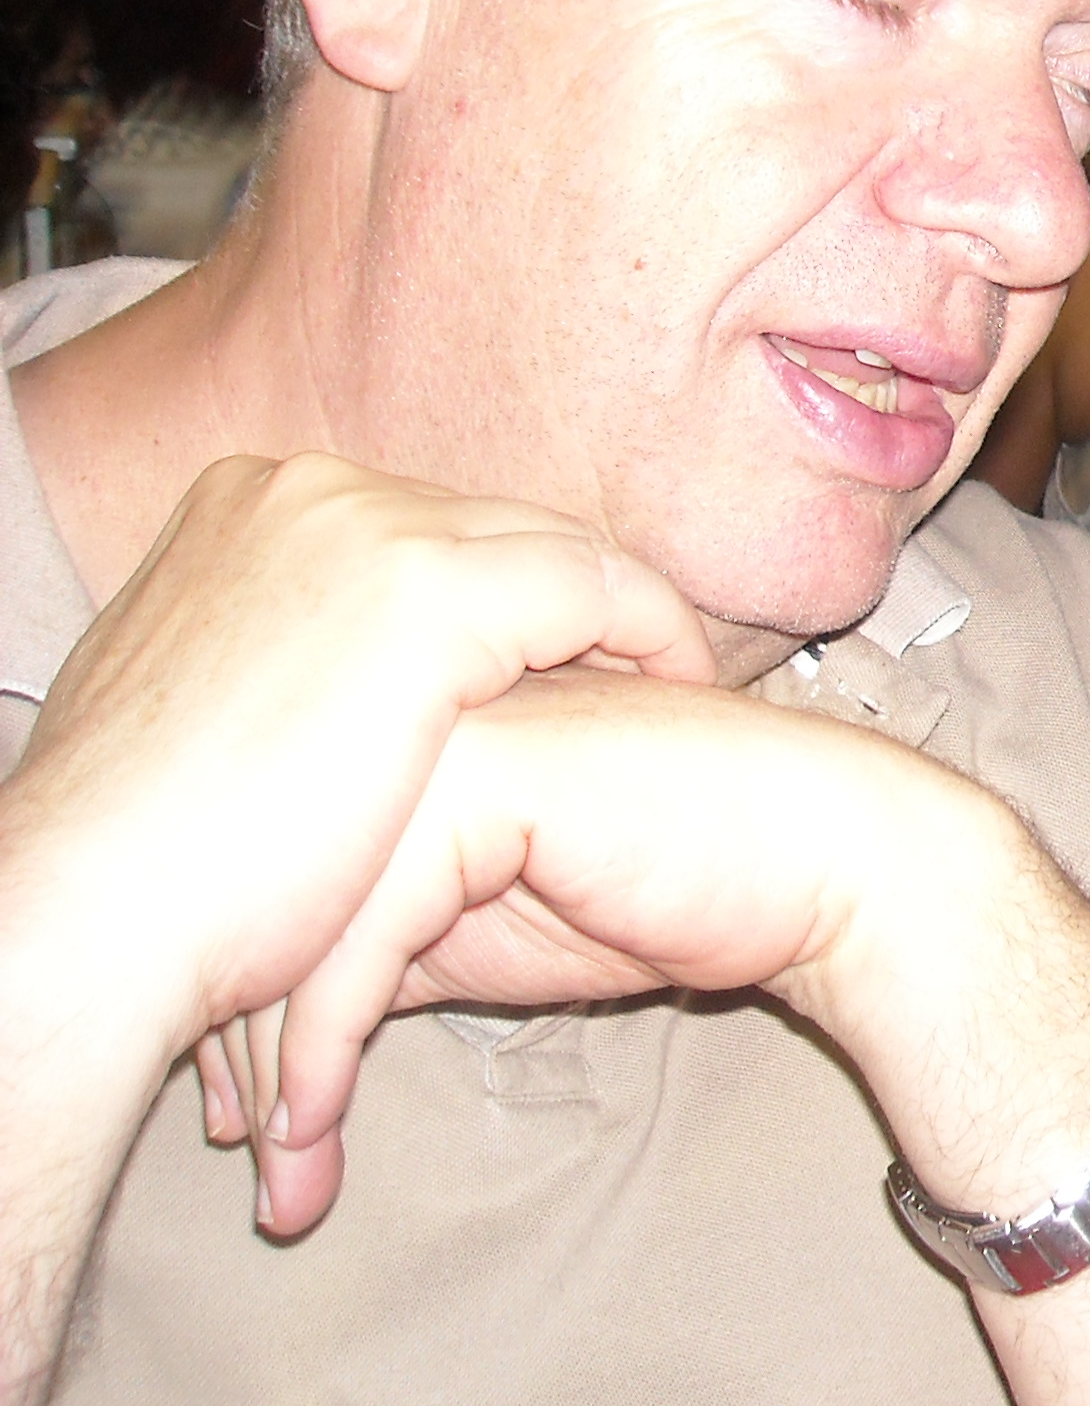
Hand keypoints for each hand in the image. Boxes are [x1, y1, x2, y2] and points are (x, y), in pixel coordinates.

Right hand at [2, 454, 711, 1082]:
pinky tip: (682, 693)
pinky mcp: (430, 589)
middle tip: (636, 680)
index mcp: (246, 508)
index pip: (425, 530)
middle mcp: (306, 490)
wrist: (91, 914)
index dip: (504, 600)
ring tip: (666, 694)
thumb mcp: (206, 707)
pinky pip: (601, 589)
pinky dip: (655, 635)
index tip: (561, 667)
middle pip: (495, 531)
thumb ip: (285, 657)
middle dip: (565, 608)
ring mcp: (366, 526)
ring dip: (616, 624)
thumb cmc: (142, 856)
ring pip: (556, 550)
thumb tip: (341, 681)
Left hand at [204, 669, 1052, 1234]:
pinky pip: (355, 933)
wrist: (825, 870)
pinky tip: (319, 1133)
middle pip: (266, 881)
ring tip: (284, 1182)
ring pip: (291, 910)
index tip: (230, 1117)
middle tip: (250, 1168)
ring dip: (271, 1071)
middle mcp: (414, 704)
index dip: (244, 995)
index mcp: (410, 718)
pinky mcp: (486, 779)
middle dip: (238, 1044)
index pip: (278, 856)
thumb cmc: (676, 893)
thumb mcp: (482, 927)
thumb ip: (381, 930)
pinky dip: (320, 1054)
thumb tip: (256, 1018)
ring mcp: (446, 729)